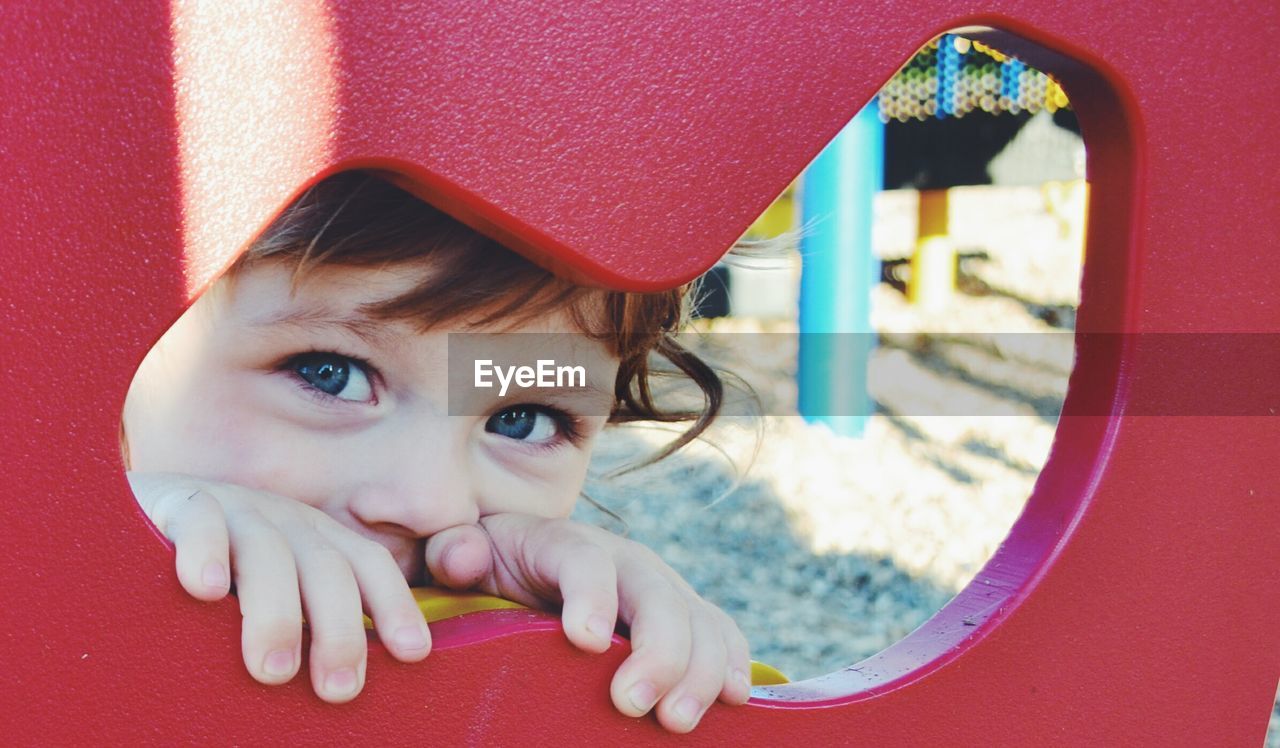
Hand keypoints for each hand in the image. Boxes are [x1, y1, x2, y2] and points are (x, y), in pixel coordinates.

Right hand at [128, 472, 431, 702]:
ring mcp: (233, 509)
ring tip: (275, 670)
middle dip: (340, 630)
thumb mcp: (268, 596)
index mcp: (314, 541)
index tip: (413, 653)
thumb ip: (303, 629)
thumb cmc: (212, 576)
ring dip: (277, 613)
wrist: (129, 517)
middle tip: (339, 690)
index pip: (368, 565)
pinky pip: (200, 523)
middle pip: (328, 568)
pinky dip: (205, 553)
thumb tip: (339, 692)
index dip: (394, 605)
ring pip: (270, 552)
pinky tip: (205, 591)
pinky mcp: (176, 505)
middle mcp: (284, 521)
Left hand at [424, 514, 752, 732]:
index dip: (591, 596)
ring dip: (699, 670)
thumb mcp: (467, 557)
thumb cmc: (494, 571)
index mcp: (567, 545)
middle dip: (657, 650)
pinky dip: (733, 663)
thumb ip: (457, 553)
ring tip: (677, 721)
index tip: (585, 642)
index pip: (585, 560)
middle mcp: (626, 562)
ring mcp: (661, 591)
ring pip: (699, 619)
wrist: (529, 571)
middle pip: (656, 595)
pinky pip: (722, 635)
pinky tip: (733, 700)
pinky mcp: (685, 621)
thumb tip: (461, 555)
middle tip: (634, 706)